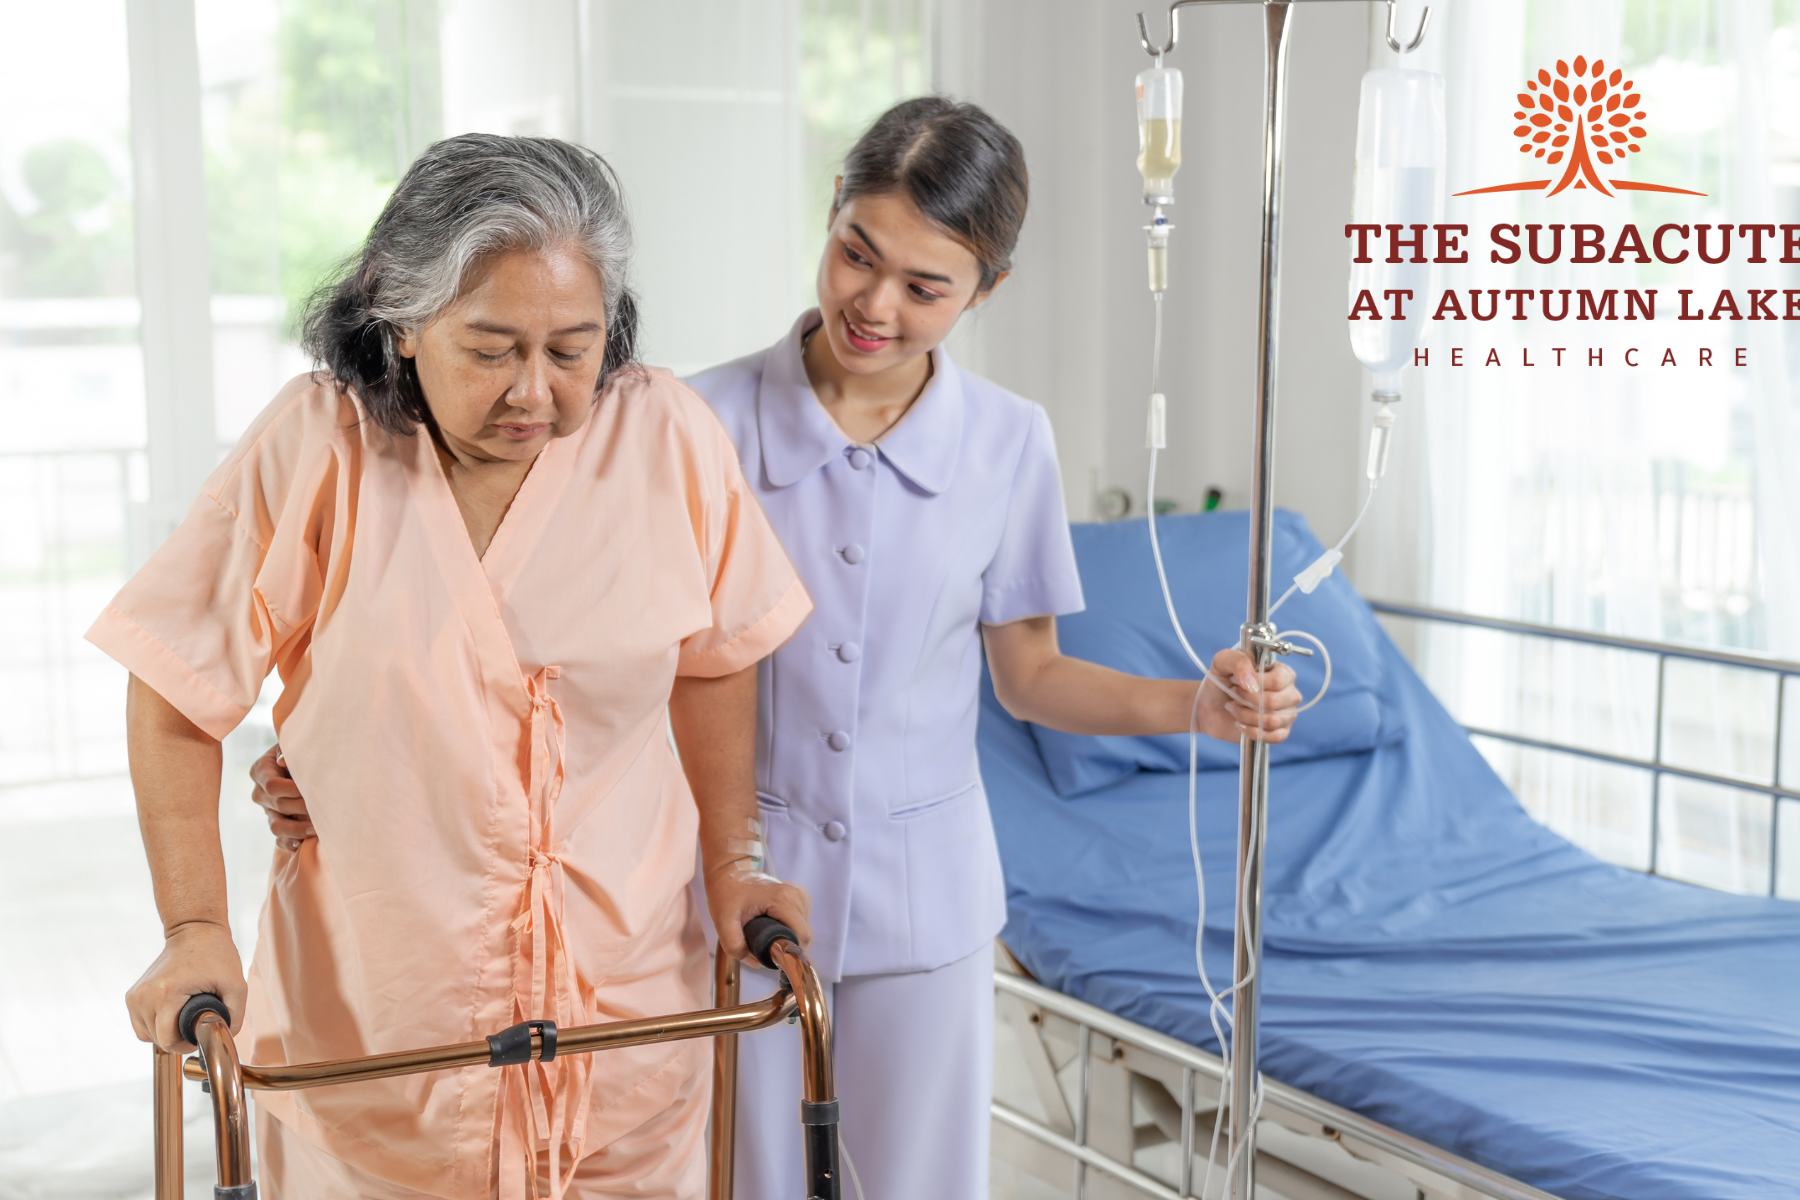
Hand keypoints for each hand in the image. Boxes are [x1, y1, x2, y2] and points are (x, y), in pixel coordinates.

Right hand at [125, 921, 245, 1052]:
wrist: (194, 930)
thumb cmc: (215, 954)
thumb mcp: (237, 985)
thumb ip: (235, 1016)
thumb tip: (224, 1038)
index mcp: (166, 993)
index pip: (167, 1040)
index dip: (185, 1045)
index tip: (199, 1034)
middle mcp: (144, 996)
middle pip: (158, 1039)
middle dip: (179, 1037)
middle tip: (196, 1019)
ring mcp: (135, 996)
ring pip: (147, 1035)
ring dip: (166, 1032)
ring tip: (185, 1013)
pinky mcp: (132, 995)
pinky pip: (141, 1024)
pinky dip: (156, 1025)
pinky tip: (172, 1013)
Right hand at [250, 744, 312, 850]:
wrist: (298, 763)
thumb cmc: (298, 751)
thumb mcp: (292, 745)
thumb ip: (287, 752)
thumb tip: (282, 761)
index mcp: (260, 771)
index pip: (272, 786)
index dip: (292, 790)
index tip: (313, 790)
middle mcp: (260, 793)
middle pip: (277, 805)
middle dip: (301, 808)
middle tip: (323, 808)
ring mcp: (267, 811)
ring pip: (276, 827)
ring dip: (296, 829)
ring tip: (316, 829)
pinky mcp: (276, 823)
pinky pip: (279, 839)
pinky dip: (291, 843)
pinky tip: (303, 844)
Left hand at [704, 863, 812, 965]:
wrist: (728, 871)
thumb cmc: (726, 894)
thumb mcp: (723, 922)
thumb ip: (735, 946)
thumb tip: (756, 962)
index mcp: (783, 900)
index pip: (802, 936)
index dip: (790, 952)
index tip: (773, 957)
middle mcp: (796, 896)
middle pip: (803, 933)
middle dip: (787, 946)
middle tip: (765, 949)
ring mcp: (799, 894)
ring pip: (803, 928)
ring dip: (789, 938)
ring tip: (767, 937)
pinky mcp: (797, 896)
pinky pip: (801, 921)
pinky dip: (790, 929)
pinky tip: (774, 929)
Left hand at [1195, 648, 1299, 744]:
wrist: (1210, 705)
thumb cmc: (1221, 680)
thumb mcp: (1223, 661)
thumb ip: (1239, 662)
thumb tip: (1251, 683)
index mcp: (1282, 672)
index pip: (1278, 680)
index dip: (1254, 683)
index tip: (1235, 681)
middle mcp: (1289, 693)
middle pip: (1273, 701)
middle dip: (1245, 700)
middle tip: (1232, 695)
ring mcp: (1287, 714)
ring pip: (1271, 720)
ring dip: (1245, 715)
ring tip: (1232, 708)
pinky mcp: (1280, 732)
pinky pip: (1274, 737)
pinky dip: (1252, 732)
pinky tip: (1239, 724)